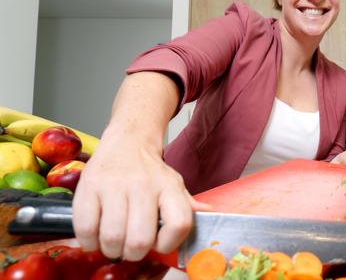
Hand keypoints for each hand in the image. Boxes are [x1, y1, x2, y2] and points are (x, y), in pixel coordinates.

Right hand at [72, 130, 212, 260]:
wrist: (127, 142)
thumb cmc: (150, 171)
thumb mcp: (175, 185)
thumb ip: (188, 206)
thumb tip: (209, 215)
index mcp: (169, 187)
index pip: (179, 224)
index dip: (169, 244)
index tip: (160, 244)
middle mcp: (143, 185)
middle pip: (140, 240)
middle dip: (134, 254)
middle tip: (131, 249)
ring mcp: (114, 186)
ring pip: (112, 238)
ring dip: (111, 250)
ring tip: (113, 243)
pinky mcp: (89, 186)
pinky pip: (85, 229)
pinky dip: (89, 242)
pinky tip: (96, 237)